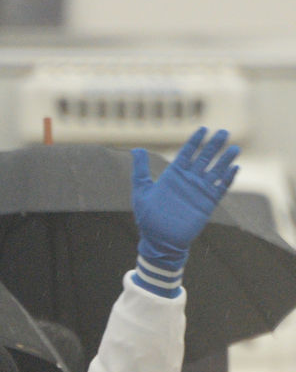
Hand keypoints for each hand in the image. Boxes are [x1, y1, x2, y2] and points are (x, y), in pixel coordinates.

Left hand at [132, 127, 239, 266]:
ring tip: (234, 147)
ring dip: (225, 159)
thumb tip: (137, 149)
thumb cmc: (148, 219)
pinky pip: (220, 189)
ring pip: (215, 171)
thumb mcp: (141, 192)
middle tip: (223, 131)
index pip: (186, 153)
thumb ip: (140, 171)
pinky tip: (234, 168)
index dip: (195, 141)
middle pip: (204, 158)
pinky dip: (227, 179)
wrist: (160, 242)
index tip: (203, 129)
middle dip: (214, 145)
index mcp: (173, 176)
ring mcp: (198, 192)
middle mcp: (188, 181)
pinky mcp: (206, 204)